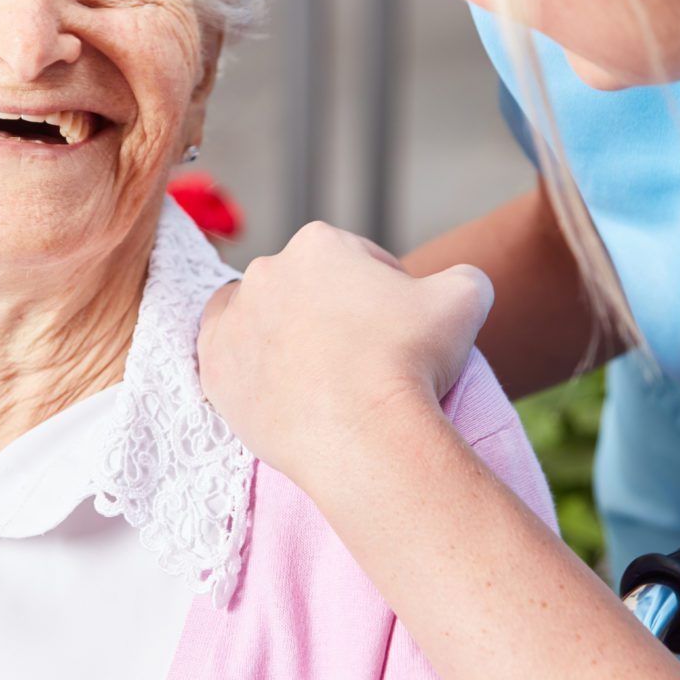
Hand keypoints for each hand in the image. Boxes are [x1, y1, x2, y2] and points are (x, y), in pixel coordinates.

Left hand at [197, 221, 493, 490]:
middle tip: (361, 358)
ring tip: (320, 377)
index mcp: (318, 243)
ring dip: (285, 338)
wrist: (364, 436)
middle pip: (306, 290)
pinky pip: (230, 361)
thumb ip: (464, 276)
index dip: (384, 294)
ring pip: (262, 321)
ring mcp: (233, 320)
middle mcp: (265, 270)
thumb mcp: (466, 299)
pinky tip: (282, 389)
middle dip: (331, 315)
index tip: (397, 328)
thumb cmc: (411, 362)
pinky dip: (252, 371)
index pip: (356, 262)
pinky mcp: (213, 368)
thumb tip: (460, 284)